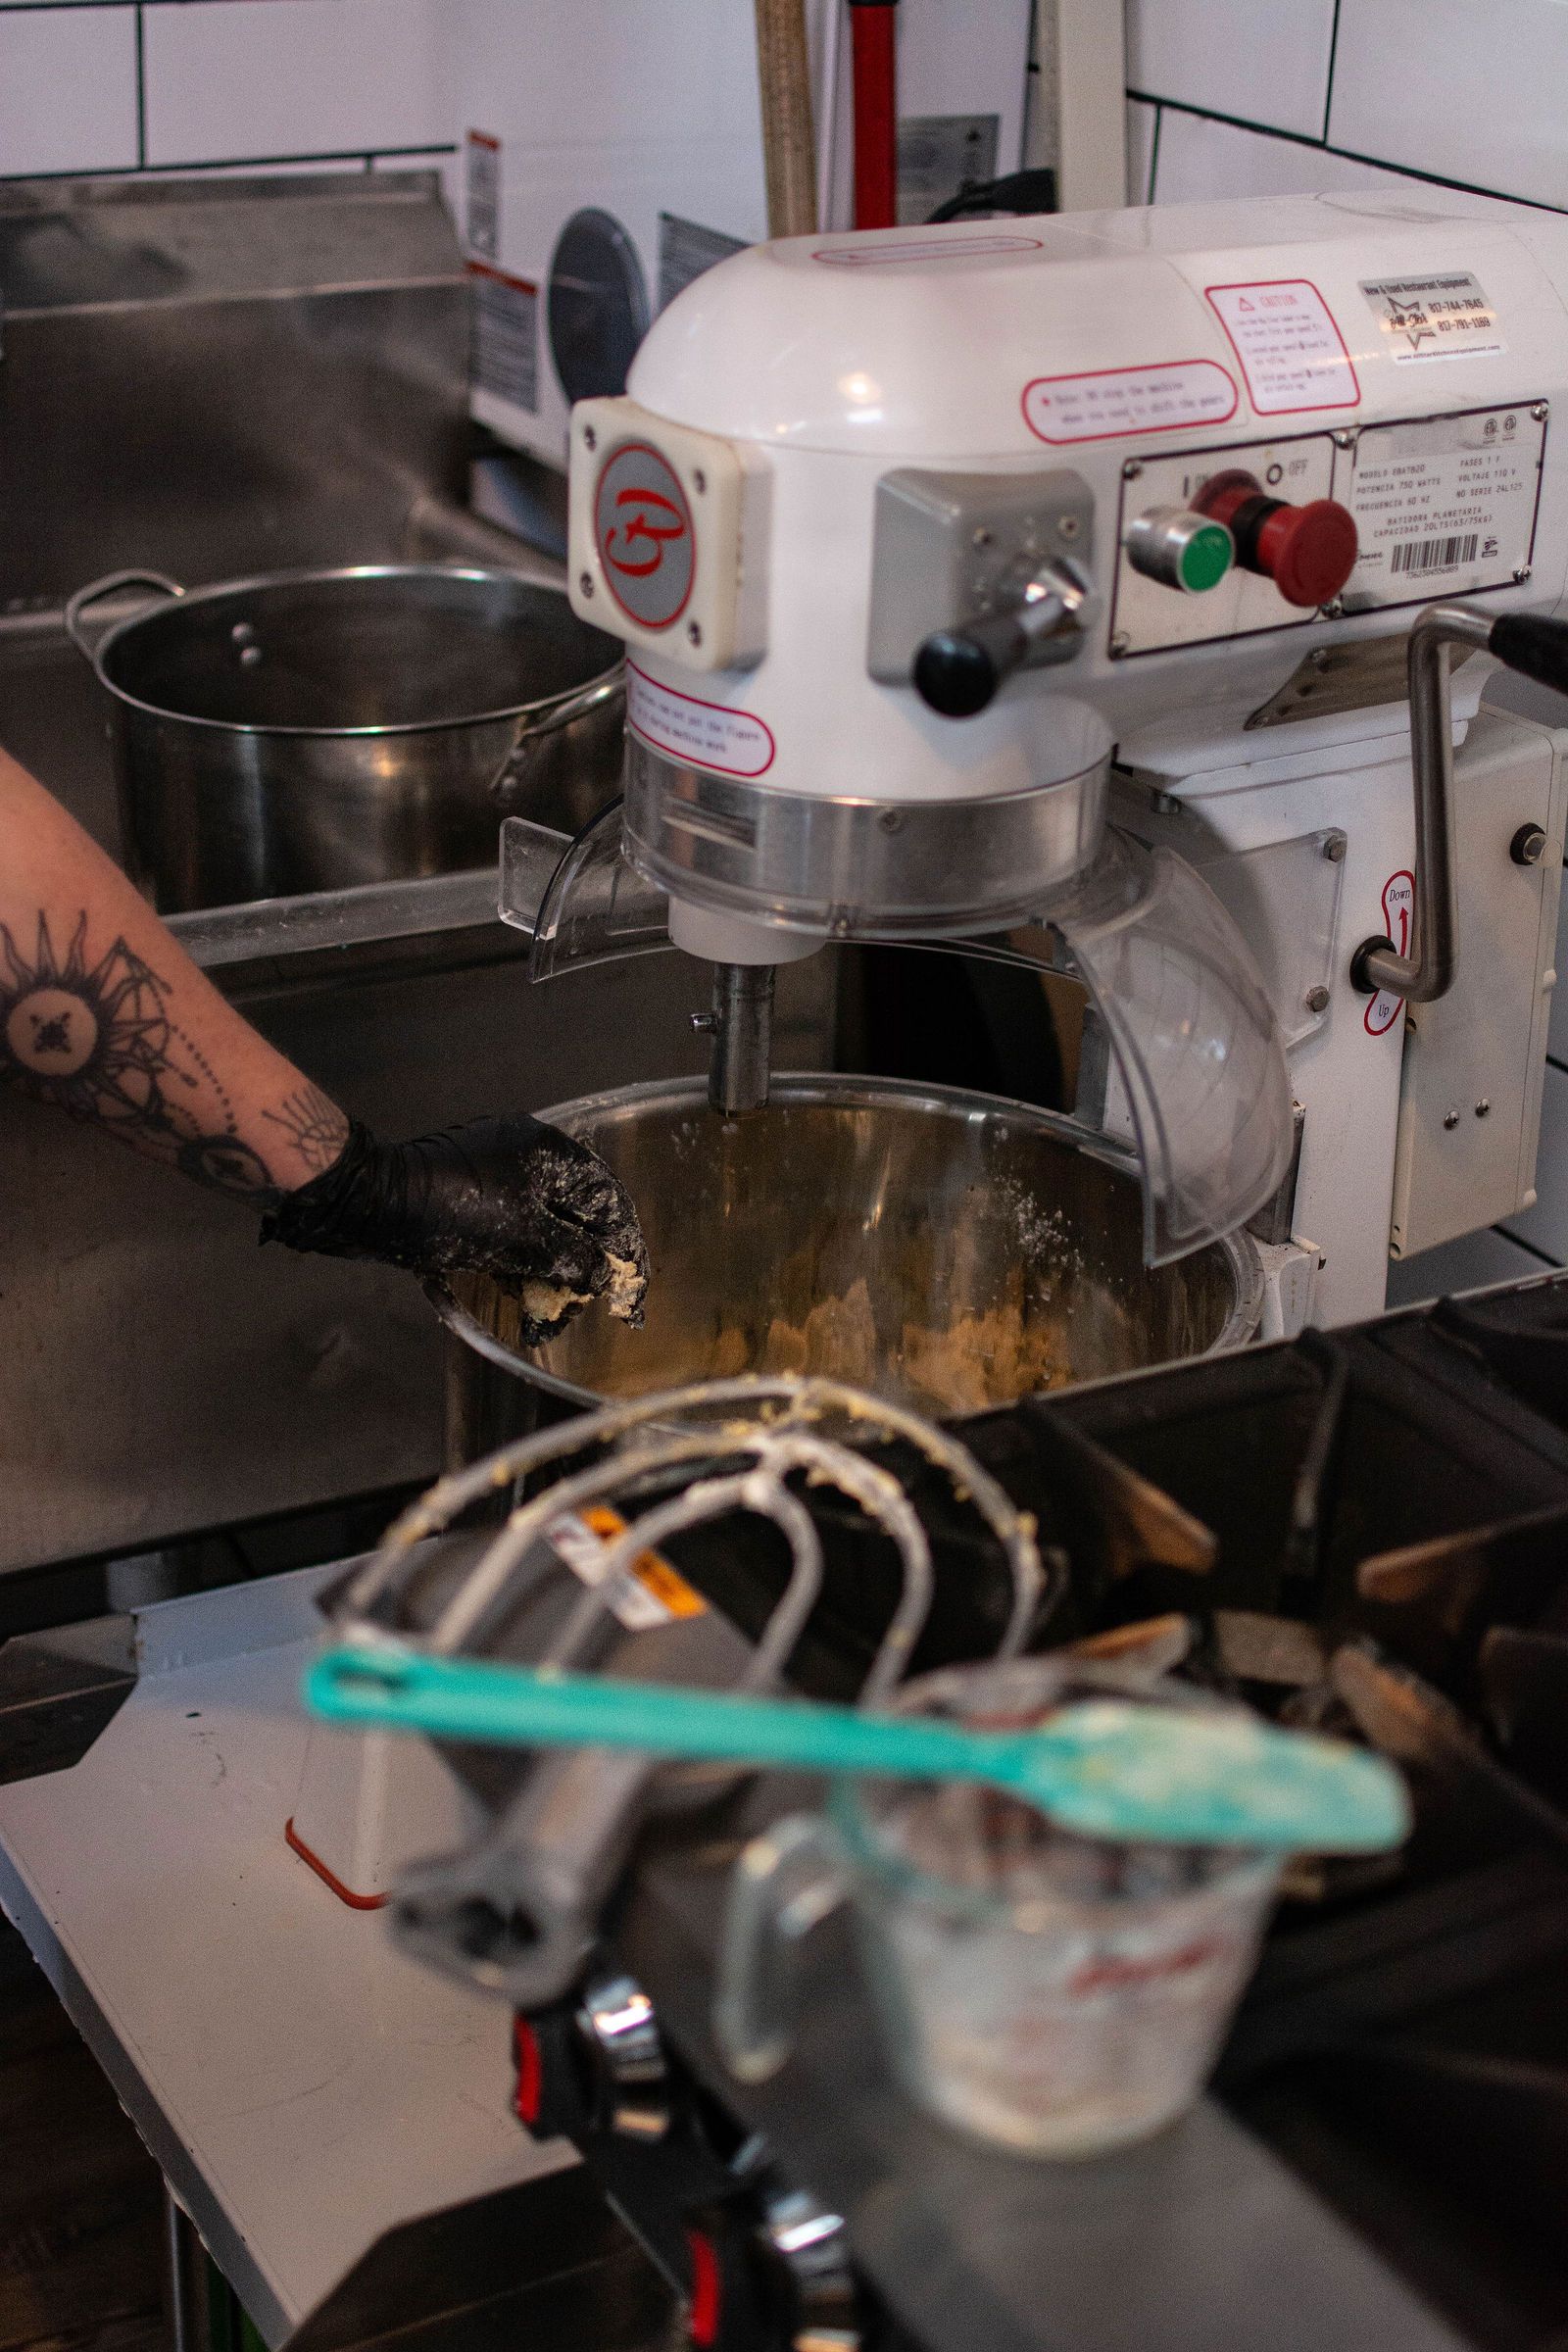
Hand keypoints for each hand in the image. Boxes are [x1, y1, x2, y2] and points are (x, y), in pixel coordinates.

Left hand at [262, 1114, 648, 1340]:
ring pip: (538, 1220)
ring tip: (547, 1305)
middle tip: (584, 1301)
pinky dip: (517, 1255)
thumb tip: (601, 1274)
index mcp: (547, 1150)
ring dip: (548, 1264)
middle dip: (582, 1261)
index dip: (622, 1245)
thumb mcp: (522, 1241)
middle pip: (572, 1210)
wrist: (370, 1201)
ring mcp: (490, 1166)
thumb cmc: (454, 1213)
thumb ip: (572, 1257)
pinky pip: (508, 1223)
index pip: (606, 1196)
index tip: (628, 1286)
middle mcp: (524, 1149)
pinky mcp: (463, 1187)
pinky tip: (516, 1287)